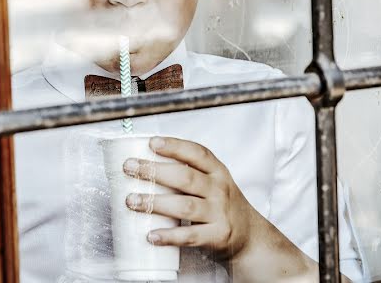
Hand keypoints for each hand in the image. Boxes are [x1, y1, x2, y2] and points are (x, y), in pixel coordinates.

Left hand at [121, 136, 259, 259]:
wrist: (250, 237)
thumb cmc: (222, 206)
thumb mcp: (214, 183)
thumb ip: (189, 173)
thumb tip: (145, 165)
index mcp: (218, 172)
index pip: (197, 153)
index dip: (174, 146)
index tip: (152, 143)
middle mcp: (220, 190)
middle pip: (186, 177)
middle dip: (155, 171)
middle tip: (130, 168)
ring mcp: (220, 213)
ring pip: (185, 206)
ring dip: (156, 202)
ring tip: (132, 201)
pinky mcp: (217, 236)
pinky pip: (190, 236)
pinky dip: (169, 236)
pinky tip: (151, 235)